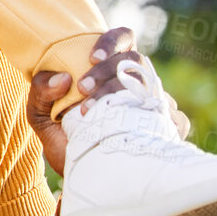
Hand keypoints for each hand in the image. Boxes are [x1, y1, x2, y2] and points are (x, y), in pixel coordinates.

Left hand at [27, 27, 188, 175]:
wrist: (82, 176)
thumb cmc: (64, 139)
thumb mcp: (42, 116)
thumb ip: (41, 92)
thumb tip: (62, 77)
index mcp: (112, 70)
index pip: (125, 39)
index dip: (112, 41)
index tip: (91, 57)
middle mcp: (137, 82)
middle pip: (135, 59)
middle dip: (106, 71)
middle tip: (83, 88)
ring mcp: (154, 103)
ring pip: (151, 85)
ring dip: (120, 94)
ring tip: (92, 112)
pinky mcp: (167, 128)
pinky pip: (174, 118)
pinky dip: (152, 121)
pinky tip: (129, 131)